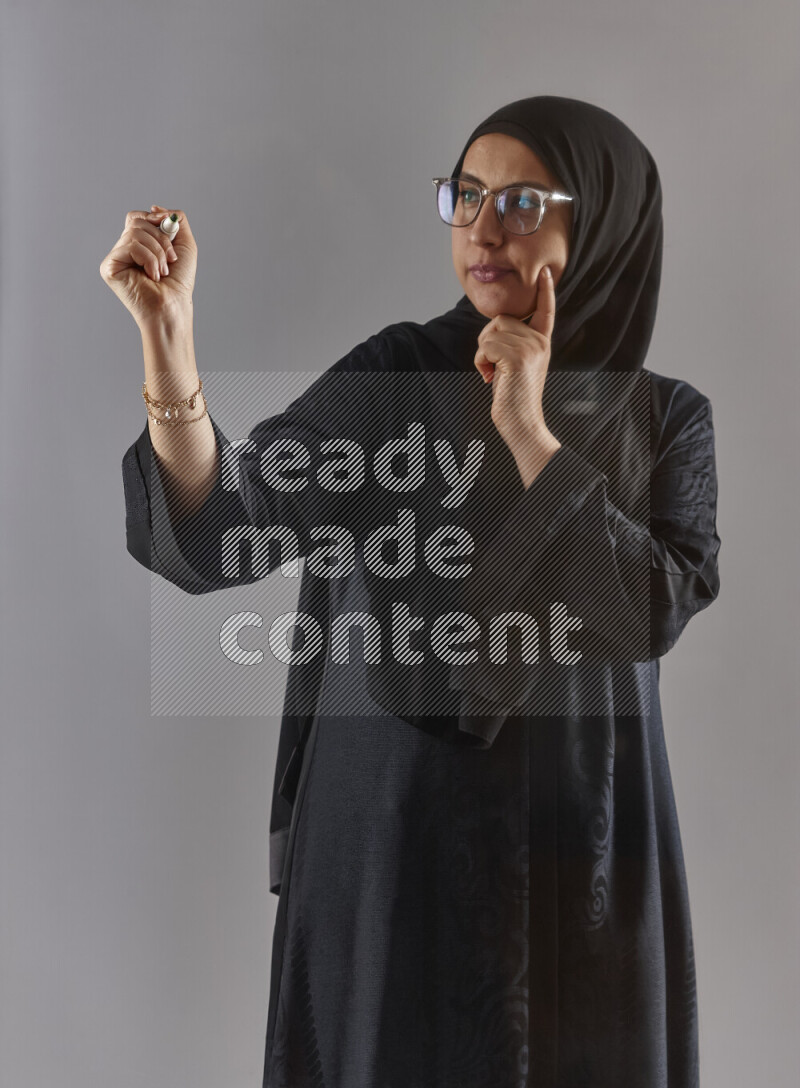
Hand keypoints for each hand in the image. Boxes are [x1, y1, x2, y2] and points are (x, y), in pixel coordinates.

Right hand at [99, 205, 195, 329]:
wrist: (173, 305)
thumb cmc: (179, 282)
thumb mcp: (185, 244)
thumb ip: (176, 220)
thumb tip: (155, 208)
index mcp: (138, 245)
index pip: (137, 218)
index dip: (152, 218)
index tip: (167, 227)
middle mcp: (124, 250)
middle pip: (136, 222)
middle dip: (161, 239)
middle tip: (169, 261)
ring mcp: (115, 258)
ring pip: (134, 232)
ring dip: (157, 252)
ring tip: (161, 272)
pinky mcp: (109, 267)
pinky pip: (130, 245)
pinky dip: (148, 258)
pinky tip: (151, 276)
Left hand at [473, 265, 561, 485]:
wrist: (522, 424)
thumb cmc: (514, 397)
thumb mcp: (517, 365)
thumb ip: (512, 344)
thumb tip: (495, 326)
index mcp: (542, 342)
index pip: (545, 311)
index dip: (546, 291)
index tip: (547, 272)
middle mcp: (539, 342)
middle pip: (501, 320)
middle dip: (487, 341)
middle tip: (494, 367)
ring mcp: (530, 348)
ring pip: (491, 332)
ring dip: (483, 353)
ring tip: (494, 374)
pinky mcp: (517, 357)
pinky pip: (485, 346)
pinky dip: (480, 362)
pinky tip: (490, 377)